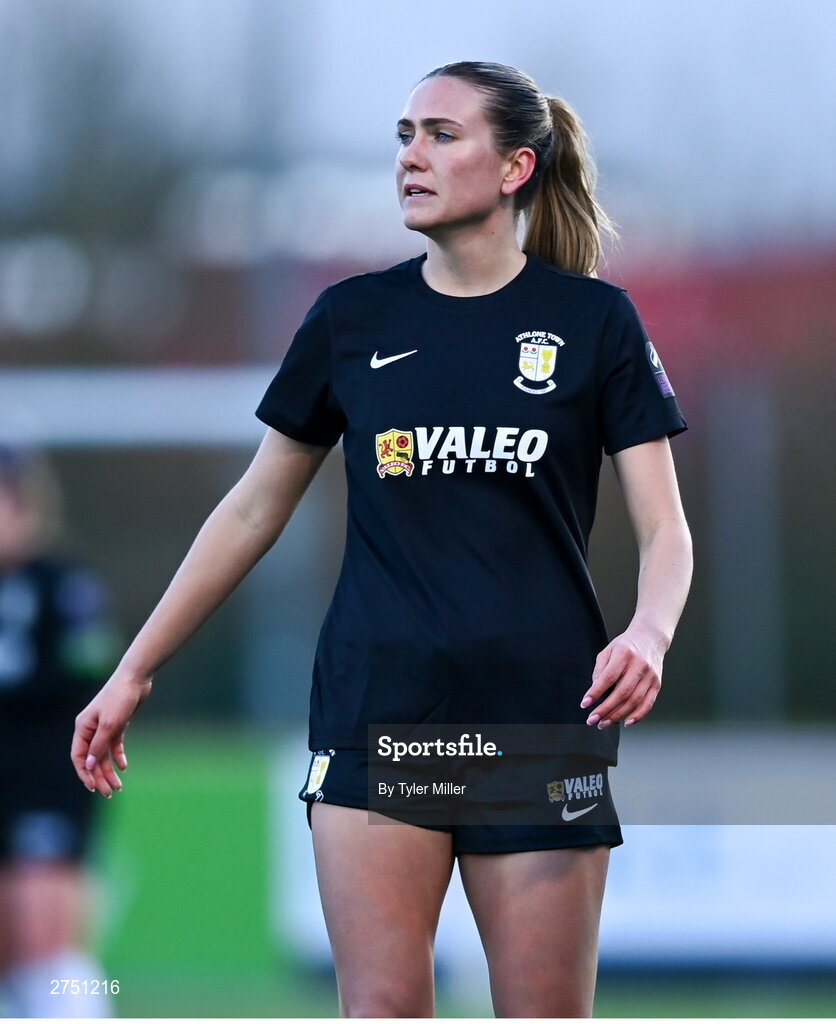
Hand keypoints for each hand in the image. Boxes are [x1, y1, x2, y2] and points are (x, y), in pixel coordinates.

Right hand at [72, 672, 152, 796]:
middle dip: (99, 777)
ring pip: (103, 754)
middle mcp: (91, 729)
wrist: (136, 678)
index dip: (84, 773)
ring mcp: (104, 727)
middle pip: (92, 759)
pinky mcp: (117, 724)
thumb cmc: (120, 698)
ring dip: (109, 771)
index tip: (93, 788)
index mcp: (83, 727)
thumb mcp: (110, 725)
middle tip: (110, 793)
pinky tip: (123, 767)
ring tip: (118, 786)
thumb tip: (87, 765)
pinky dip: (118, 756)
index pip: (78, 756)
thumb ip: (98, 746)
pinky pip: (114, 745)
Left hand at [581, 628, 664, 728]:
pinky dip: (638, 716)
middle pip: (622, 692)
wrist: (650, 638)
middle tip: (592, 720)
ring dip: (618, 715)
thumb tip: (594, 691)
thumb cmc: (626, 645)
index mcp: (624, 654)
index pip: (608, 677)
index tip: (585, 704)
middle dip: (605, 709)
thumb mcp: (608, 650)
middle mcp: (639, 665)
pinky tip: (626, 722)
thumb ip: (600, 669)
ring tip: (604, 723)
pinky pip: (648, 704)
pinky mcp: (657, 684)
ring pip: (634, 701)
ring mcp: (650, 676)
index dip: (596, 692)